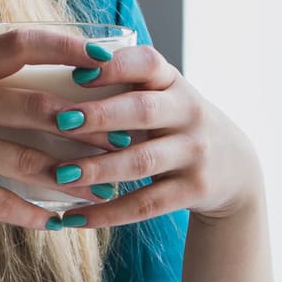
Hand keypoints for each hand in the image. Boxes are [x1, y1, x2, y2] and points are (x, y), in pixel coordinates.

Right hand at [0, 29, 125, 230]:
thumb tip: (53, 87)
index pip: (18, 44)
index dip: (65, 46)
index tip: (104, 56)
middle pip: (34, 106)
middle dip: (86, 124)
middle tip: (123, 136)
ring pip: (25, 160)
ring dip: (71, 178)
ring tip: (103, 188)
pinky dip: (31, 213)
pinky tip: (57, 221)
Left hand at [45, 44, 263, 225]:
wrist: (235, 166)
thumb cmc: (174, 124)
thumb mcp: (162, 96)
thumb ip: (122, 86)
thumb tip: (47, 80)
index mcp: (173, 82)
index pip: (147, 63)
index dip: (114, 66)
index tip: (76, 73)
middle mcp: (188, 112)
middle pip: (143, 110)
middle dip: (100, 116)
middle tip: (60, 122)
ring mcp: (195, 152)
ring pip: (142, 162)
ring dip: (98, 169)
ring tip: (59, 175)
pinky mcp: (195, 190)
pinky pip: (146, 204)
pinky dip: (107, 213)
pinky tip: (73, 218)